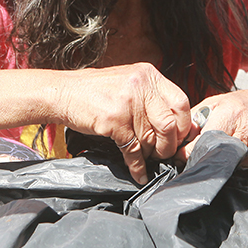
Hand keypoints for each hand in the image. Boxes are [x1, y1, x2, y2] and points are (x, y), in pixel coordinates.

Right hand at [56, 63, 192, 183]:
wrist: (64, 93)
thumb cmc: (97, 91)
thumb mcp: (130, 82)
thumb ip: (152, 97)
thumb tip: (176, 124)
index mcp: (149, 75)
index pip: (181, 102)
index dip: (184, 125)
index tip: (180, 138)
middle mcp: (141, 86)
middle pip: (170, 123)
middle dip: (170, 145)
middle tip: (165, 153)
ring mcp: (127, 103)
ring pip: (151, 139)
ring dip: (151, 156)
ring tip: (148, 160)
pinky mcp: (113, 121)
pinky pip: (133, 150)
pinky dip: (137, 166)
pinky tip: (138, 172)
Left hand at [179, 90, 247, 170]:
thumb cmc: (244, 106)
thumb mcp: (217, 102)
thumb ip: (195, 118)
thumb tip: (178, 139)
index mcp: (232, 115)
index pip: (203, 141)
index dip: (187, 151)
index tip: (179, 155)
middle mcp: (246, 134)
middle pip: (213, 157)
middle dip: (198, 160)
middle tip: (192, 158)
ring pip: (223, 168)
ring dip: (213, 165)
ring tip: (214, 154)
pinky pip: (237, 172)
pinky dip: (228, 167)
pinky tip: (230, 158)